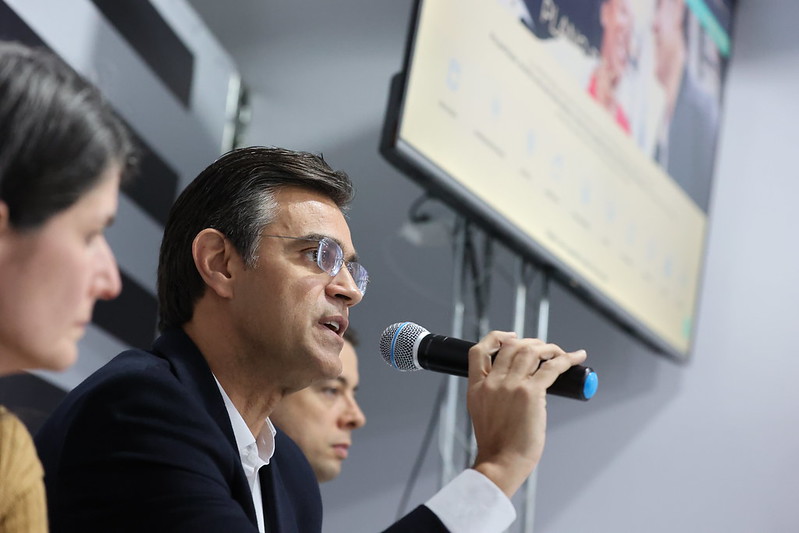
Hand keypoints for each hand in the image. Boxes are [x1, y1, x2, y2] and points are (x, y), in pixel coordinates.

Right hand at [467, 331, 586, 496]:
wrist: (502, 461)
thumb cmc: (497, 443)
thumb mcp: (481, 411)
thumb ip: (491, 393)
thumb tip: (514, 381)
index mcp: (476, 386)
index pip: (479, 350)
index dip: (496, 337)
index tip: (511, 337)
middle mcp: (492, 382)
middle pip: (512, 346)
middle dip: (531, 342)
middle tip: (544, 349)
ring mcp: (511, 385)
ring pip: (531, 351)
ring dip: (549, 348)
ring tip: (560, 353)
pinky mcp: (531, 393)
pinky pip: (552, 367)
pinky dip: (567, 359)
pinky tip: (577, 357)